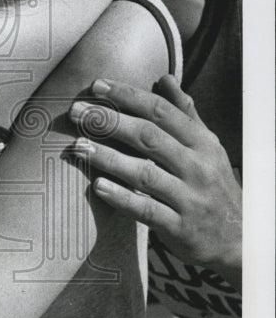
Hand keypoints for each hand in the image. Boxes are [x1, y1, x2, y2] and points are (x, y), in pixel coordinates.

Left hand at [69, 75, 241, 286]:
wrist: (240, 238)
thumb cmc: (214, 186)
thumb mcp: (208, 147)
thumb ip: (185, 114)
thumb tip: (165, 78)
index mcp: (203, 144)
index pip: (162, 112)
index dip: (128, 96)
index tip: (97, 85)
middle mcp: (198, 167)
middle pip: (149, 137)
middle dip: (110, 122)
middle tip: (77, 111)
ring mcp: (190, 198)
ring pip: (144, 173)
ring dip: (109, 158)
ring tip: (78, 146)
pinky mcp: (180, 227)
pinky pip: (147, 210)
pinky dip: (122, 198)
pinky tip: (98, 186)